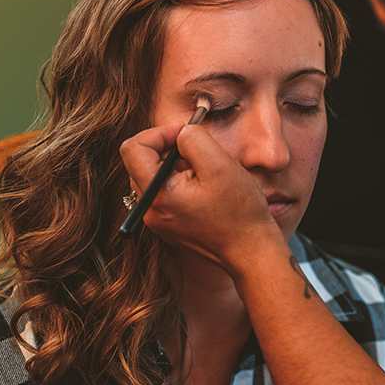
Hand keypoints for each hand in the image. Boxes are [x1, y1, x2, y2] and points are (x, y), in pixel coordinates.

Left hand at [119, 123, 286, 272]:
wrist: (250, 251)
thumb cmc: (239, 211)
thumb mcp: (219, 164)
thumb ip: (193, 139)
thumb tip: (179, 132)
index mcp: (156, 195)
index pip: (133, 148)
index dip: (159, 133)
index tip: (185, 134)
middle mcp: (149, 210)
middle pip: (139, 161)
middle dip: (166, 148)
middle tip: (198, 152)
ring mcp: (156, 219)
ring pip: (151, 174)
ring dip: (174, 164)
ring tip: (203, 171)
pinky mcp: (167, 224)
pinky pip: (162, 191)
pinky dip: (179, 180)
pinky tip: (203, 187)